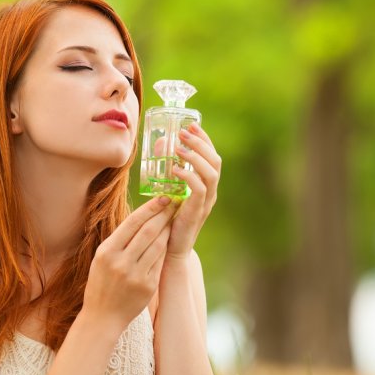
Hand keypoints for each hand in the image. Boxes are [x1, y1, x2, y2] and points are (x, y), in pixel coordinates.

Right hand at [82, 196, 178, 329]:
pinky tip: (170, 239)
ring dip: (168, 229)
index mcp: (107, 251)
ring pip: (158, 245)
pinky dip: (166, 248)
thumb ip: (119, 240)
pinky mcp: (148, 286)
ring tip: (174, 218)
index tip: (162, 197)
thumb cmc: (101, 282)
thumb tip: (141, 217)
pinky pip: (160, 262)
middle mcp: (121, 262)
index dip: (150, 208)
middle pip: (148, 231)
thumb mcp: (101, 258)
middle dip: (163, 214)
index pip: (132, 223)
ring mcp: (135, 275)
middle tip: (174, 202)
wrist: (103, 316)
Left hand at [167, 123, 220, 260]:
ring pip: (211, 173)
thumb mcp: (168, 187)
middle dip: (200, 143)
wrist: (170, 249)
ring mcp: (206, 203)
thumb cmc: (168, 217)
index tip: (192, 124)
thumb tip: (159, 143)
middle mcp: (210, 192)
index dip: (204, 139)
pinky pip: (200, 190)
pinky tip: (174, 169)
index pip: (212, 156)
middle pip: (215, 161)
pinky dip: (189, 176)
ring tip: (179, 148)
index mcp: (206, 184)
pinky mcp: (197, 212)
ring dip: (195, 157)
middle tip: (183, 132)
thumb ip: (167, 166)